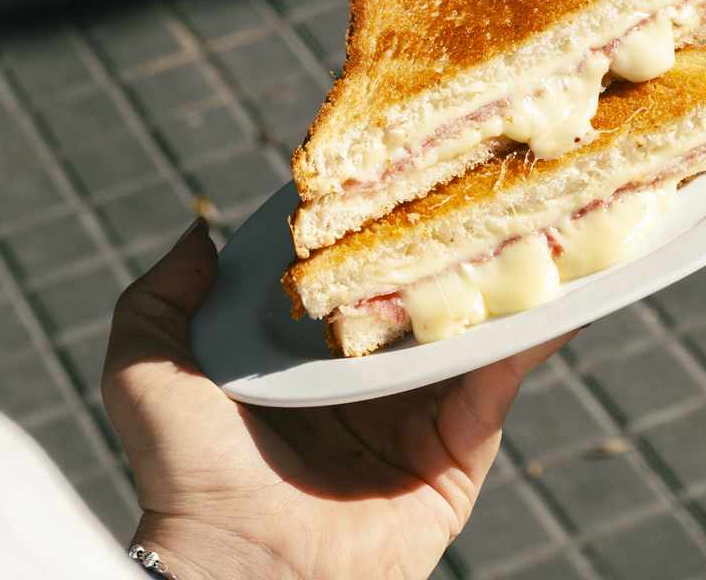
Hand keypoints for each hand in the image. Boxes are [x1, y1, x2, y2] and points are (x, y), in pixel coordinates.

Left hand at [102, 218, 576, 579]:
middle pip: (416, 295)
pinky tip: (559, 292)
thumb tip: (200, 233)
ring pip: (466, 330)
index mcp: (302, 355)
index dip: (374, 223)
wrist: (241, 573)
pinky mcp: (456, 449)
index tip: (403, 166)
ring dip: (504, 278)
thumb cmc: (186, 474)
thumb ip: (160, 299)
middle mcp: (364, 379)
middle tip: (487, 177)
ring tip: (542, 216)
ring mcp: (415, 412)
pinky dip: (530, 337)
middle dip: (449, 242)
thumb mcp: (146, 370)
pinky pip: (496, 381)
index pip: (349, 274)